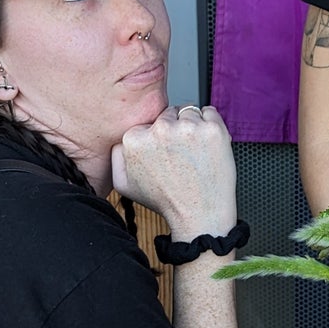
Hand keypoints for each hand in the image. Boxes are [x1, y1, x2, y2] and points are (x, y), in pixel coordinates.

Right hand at [111, 105, 236, 237]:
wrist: (198, 215)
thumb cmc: (166, 201)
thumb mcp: (125, 185)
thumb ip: (116, 157)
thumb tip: (120, 139)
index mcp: (135, 139)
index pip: (149, 122)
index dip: (159, 137)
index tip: (166, 153)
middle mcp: (160, 129)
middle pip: (169, 113)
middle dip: (175, 130)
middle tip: (181, 155)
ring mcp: (188, 128)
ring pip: (189, 112)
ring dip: (193, 127)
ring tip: (194, 153)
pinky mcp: (212, 129)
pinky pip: (210, 112)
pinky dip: (211, 124)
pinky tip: (207, 146)